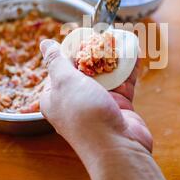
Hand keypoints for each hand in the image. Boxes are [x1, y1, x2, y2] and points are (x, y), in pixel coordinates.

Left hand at [39, 39, 152, 153]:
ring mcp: (99, 103)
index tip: (79, 36)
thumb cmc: (84, 114)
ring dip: (113, 57)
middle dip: (94, 51)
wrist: (116, 147)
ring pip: (106, 74)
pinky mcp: (119, 106)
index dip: (69, 52)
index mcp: (56, 97)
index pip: (59, 70)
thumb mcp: (64, 82)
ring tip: (120, 37)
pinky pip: (124, 82)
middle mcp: (76, 100)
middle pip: (85, 69)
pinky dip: (129, 67)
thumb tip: (44, 44)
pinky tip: (135, 51)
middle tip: (102, 33)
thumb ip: (56, 60)